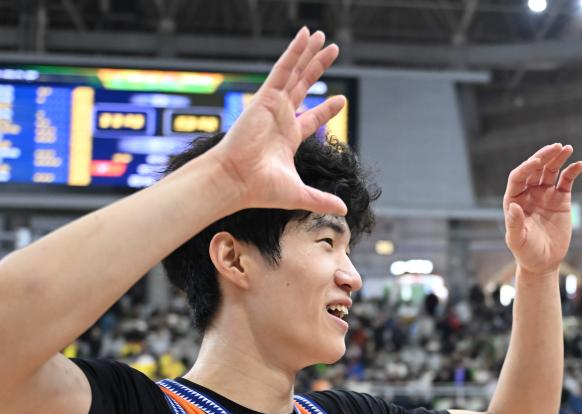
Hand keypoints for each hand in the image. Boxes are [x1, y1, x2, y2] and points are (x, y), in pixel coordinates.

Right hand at [210, 28, 347, 216]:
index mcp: (288, 138)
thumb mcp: (300, 194)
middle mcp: (280, 118)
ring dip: (309, 54)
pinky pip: (283, 69)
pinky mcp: (265, 98)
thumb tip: (344, 210)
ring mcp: (272, 106)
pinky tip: (305, 36)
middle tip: (332, 51)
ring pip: (295, 73)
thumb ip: (322, 199)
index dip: (326, 109)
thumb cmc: (260, 189)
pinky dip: (294, 52)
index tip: (340, 99)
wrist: (237, 181)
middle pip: (303, 86)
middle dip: (318, 68)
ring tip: (323, 36)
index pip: (311, 119)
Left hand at [502, 143, 581, 276]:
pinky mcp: (561, 199)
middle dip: (544, 156)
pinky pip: (566, 181)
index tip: (537, 161)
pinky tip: (579, 164)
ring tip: (567, 148)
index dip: (526, 167)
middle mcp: (529, 193)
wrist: (544, 262)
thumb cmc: (526, 253)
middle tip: (556, 147)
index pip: (518, 177)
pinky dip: (572, 171)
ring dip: (558, 158)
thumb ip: (515, 224)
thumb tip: (514, 206)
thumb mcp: (518, 241)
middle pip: (535, 168)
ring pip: (551, 171)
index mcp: (514, 199)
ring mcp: (545, 194)